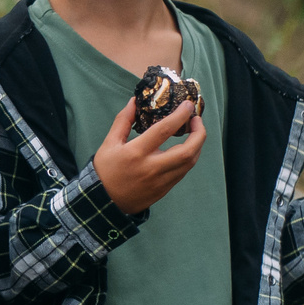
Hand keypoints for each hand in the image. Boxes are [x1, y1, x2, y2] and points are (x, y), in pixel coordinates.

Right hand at [91, 93, 205, 214]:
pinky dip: (188, 158)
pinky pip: (182, 172)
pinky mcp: (164, 190)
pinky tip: (185, 149)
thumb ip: (123, 121)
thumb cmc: (105, 170)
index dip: (180, 116)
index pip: (164, 130)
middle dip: (199, 133)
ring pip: (189, 163)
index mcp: (136, 153)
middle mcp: (152, 167)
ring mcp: (160, 181)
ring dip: (196, 146)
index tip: (187, 105)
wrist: (104, 202)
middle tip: (196, 120)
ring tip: (194, 133)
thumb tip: (134, 101)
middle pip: (187, 151)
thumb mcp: (109, 143)